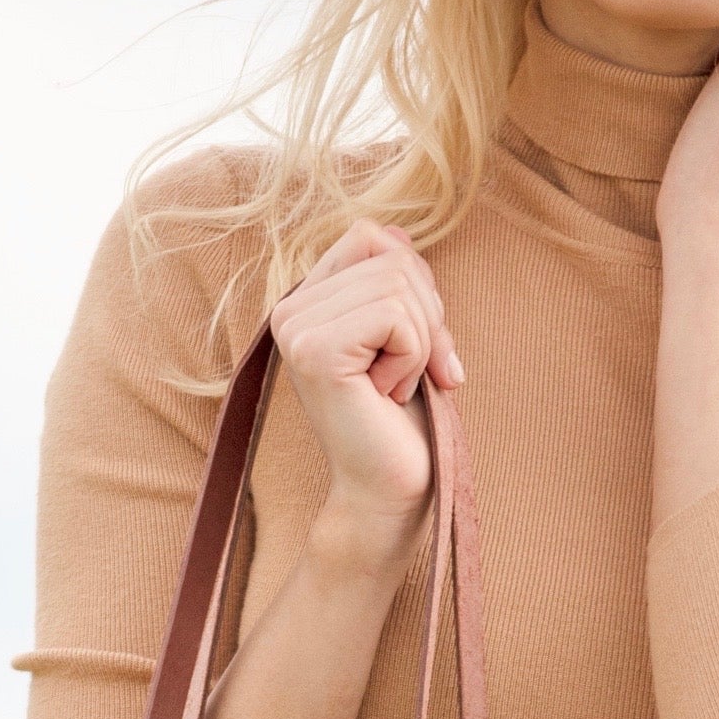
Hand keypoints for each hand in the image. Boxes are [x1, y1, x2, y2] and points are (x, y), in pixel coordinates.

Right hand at [267, 221, 459, 571]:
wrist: (390, 489)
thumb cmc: (403, 418)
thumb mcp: (406, 334)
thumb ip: (396, 281)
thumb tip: (396, 230)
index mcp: (306, 300)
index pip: (372, 236)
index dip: (415, 281)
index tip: (420, 342)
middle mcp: (289, 309)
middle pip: (391, 255)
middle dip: (428, 315)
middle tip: (415, 373)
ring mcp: (296, 329)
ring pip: (398, 284)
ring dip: (422, 341)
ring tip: (395, 386)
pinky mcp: (314, 351)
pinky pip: (397, 316)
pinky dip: (414, 357)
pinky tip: (387, 395)